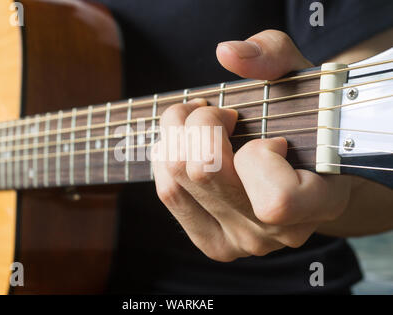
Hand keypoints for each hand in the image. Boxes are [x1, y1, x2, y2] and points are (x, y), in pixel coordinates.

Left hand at [151, 30, 352, 261]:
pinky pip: (168, 193)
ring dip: (177, 135)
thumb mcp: (300, 80)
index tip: (271, 137)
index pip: (276, 199)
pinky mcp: (211, 241)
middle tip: (220, 112)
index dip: (260, 154)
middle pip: (205, 173)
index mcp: (318, 204)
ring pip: (177, 181)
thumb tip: (226, 53)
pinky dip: (168, 157)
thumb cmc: (303, 123)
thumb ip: (273, 56)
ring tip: (198, 120)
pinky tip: (187, 144)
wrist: (302, 169)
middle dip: (202, 122)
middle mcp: (276, 233)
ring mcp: (240, 242)